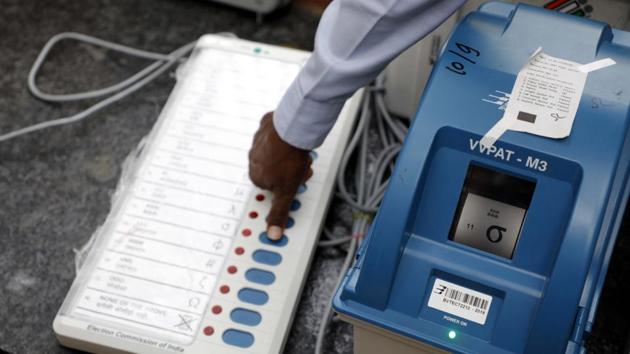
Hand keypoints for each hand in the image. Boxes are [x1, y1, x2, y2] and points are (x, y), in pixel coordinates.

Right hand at [248, 112, 312, 239]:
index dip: (287, 186)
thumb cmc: (288, 159)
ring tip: (301, 155)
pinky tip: (294, 139)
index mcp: (256, 176)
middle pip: (275, 171)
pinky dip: (284, 138)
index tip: (295, 182)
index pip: (273, 187)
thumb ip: (279, 213)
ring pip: (276, 154)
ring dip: (289, 156)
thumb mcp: (287, 192)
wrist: (292, 129)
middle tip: (300, 169)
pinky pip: (275, 135)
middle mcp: (253, 159)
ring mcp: (258, 142)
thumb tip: (273, 233)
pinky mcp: (265, 128)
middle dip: (290, 172)